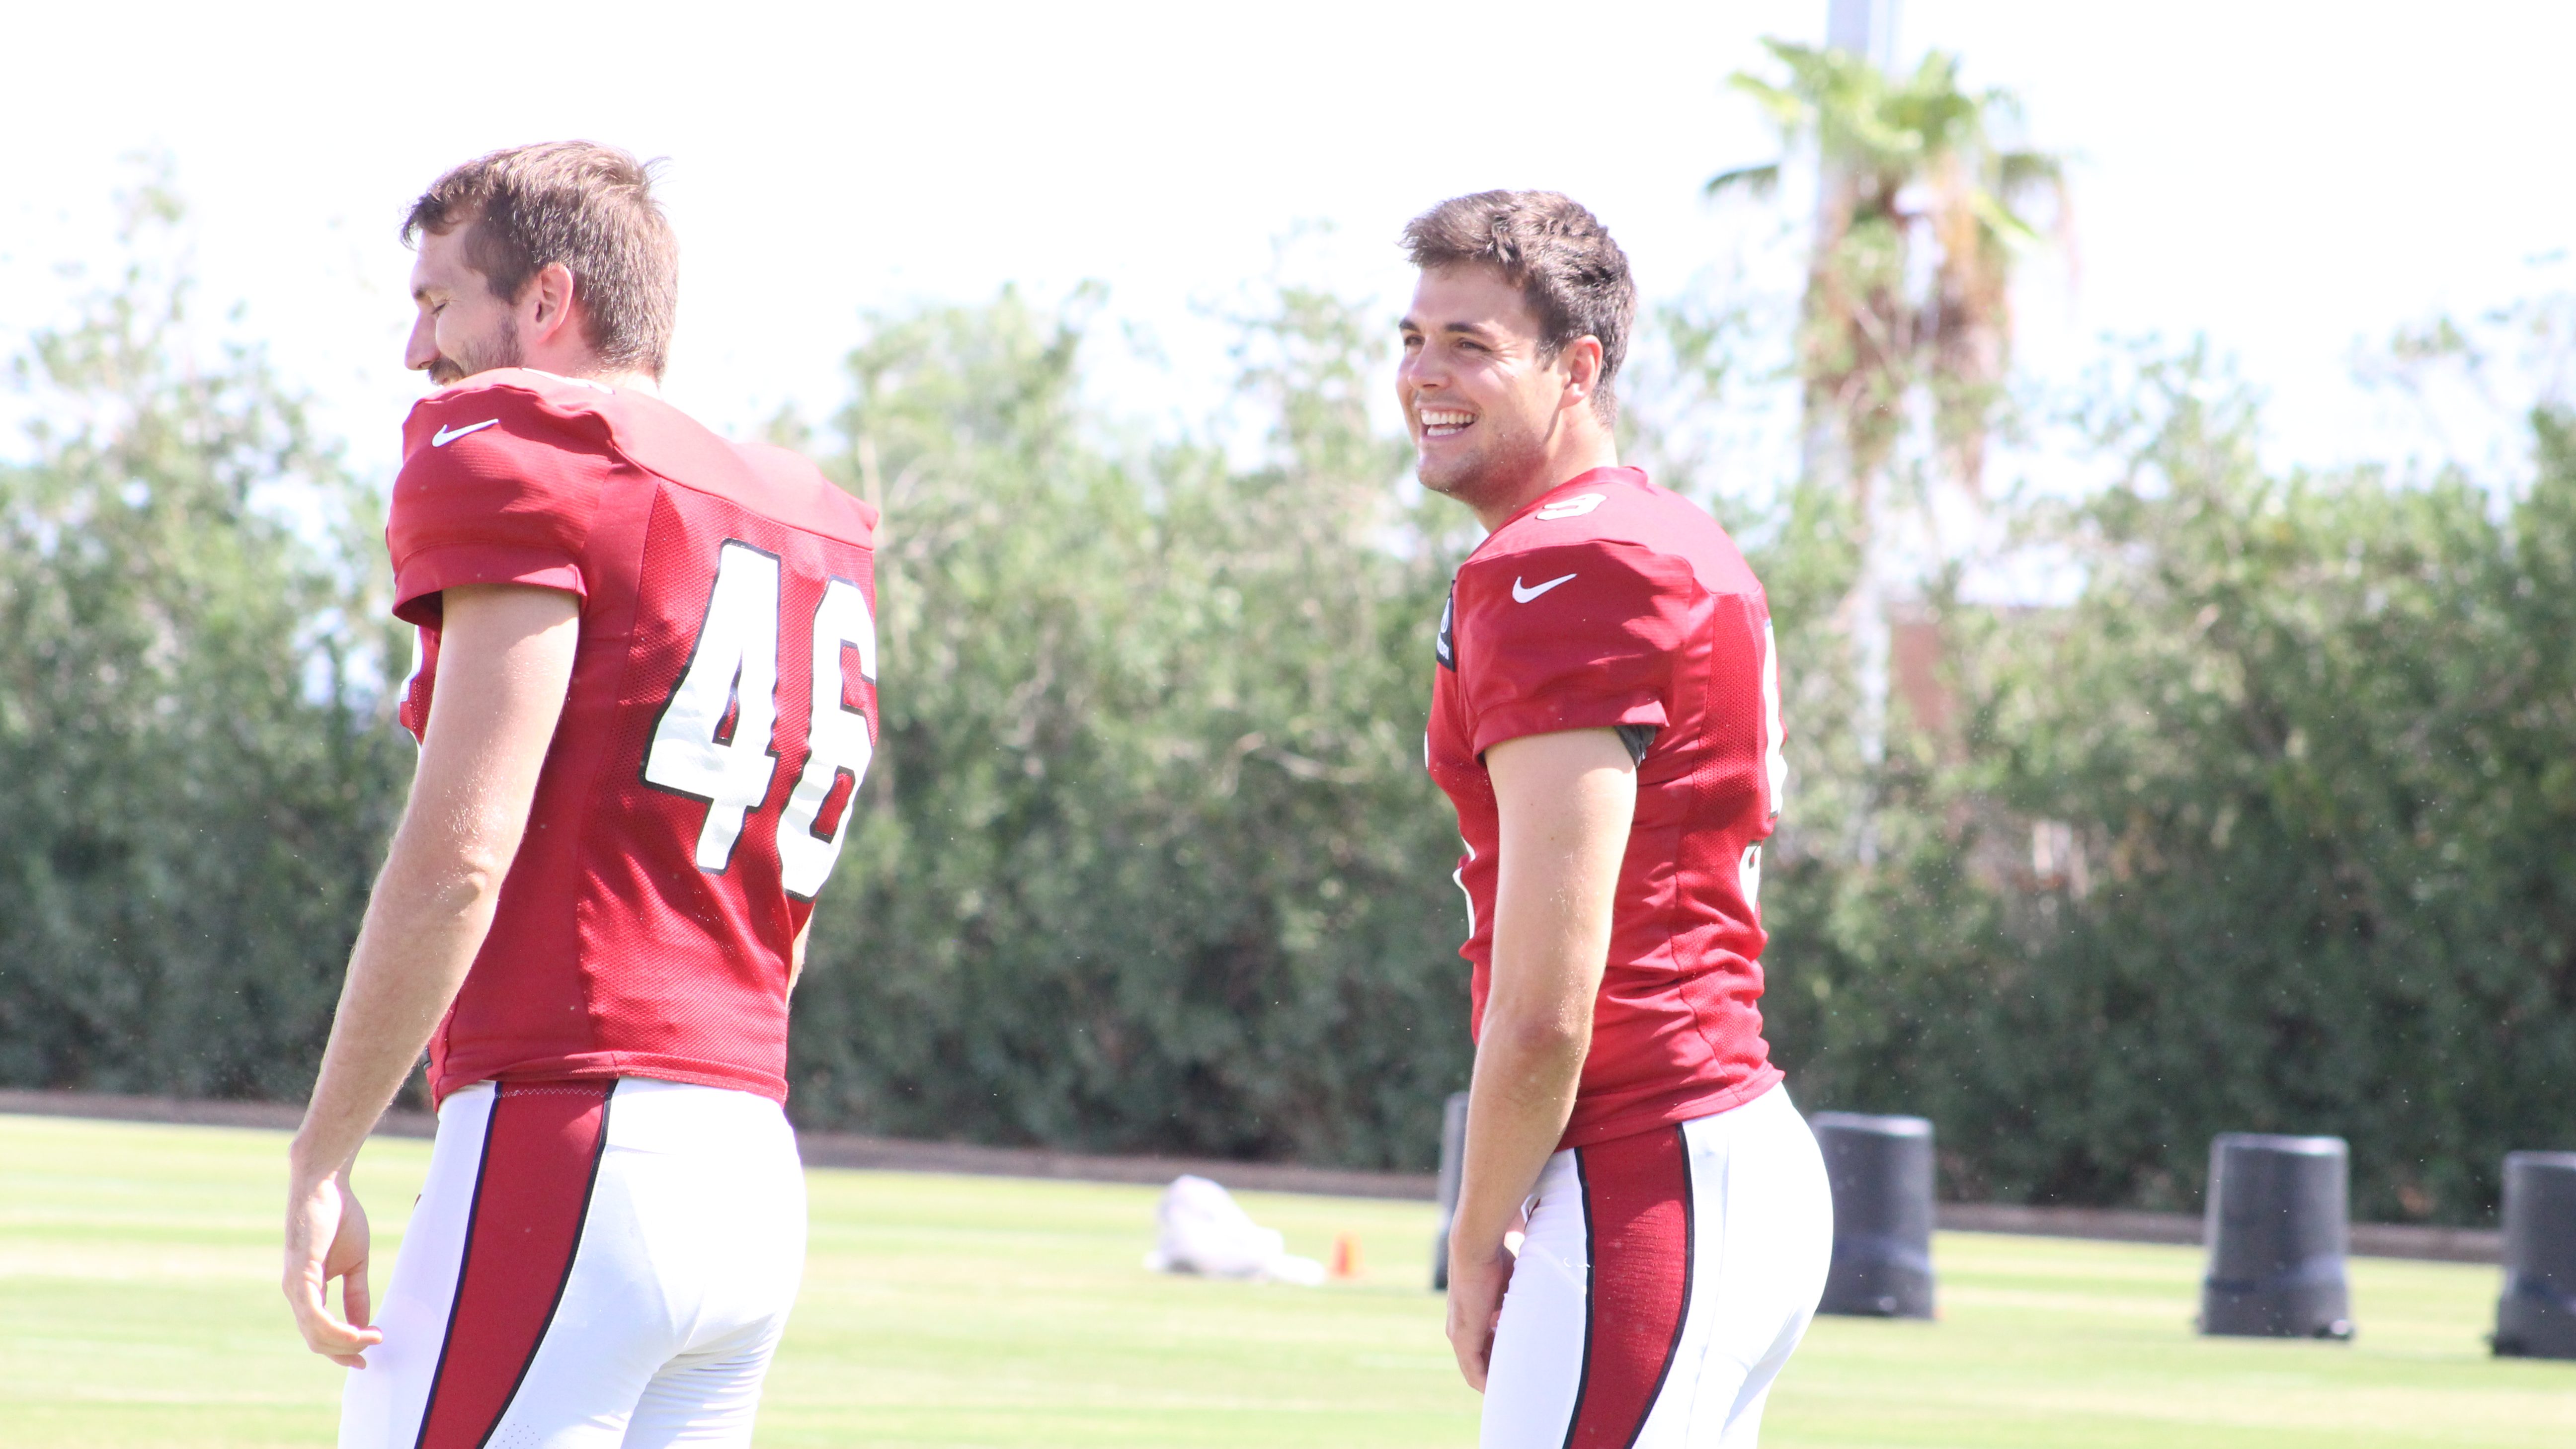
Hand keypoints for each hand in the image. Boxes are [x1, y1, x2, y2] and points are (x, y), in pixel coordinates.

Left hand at [284, 1166, 382, 1367]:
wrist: (324, 1185)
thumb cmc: (339, 1217)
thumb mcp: (355, 1262)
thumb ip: (356, 1294)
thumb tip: (364, 1324)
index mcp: (307, 1291)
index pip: (319, 1332)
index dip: (342, 1350)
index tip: (366, 1357)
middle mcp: (296, 1294)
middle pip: (316, 1340)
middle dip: (345, 1352)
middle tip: (373, 1348)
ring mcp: (295, 1286)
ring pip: (315, 1333)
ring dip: (345, 1343)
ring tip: (373, 1338)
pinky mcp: (301, 1275)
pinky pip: (315, 1315)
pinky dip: (337, 1329)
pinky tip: (358, 1331)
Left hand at [1444, 1238, 1516, 1391]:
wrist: (1476, 1248)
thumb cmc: (1496, 1258)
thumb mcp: (1510, 1285)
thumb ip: (1516, 1300)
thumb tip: (1534, 1303)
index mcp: (1472, 1315)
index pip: (1486, 1345)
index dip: (1502, 1357)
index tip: (1520, 1366)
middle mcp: (1460, 1327)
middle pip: (1481, 1360)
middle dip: (1500, 1371)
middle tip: (1522, 1384)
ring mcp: (1459, 1334)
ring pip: (1476, 1369)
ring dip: (1495, 1379)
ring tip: (1516, 1390)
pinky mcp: (1462, 1338)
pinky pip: (1473, 1371)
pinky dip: (1486, 1383)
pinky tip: (1500, 1392)